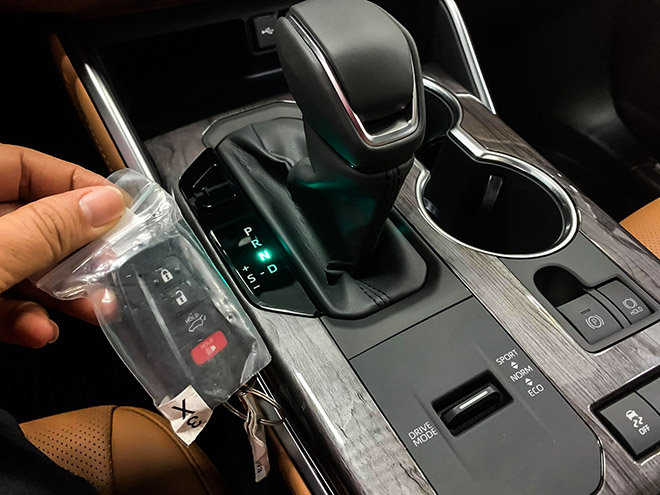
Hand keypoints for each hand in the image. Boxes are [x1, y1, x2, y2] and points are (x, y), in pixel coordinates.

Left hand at [0, 145, 125, 347]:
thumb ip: (47, 230)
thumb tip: (104, 205)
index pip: (25, 165)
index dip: (75, 183)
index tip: (118, 208)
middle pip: (30, 221)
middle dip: (75, 250)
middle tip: (110, 262)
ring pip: (19, 266)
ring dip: (58, 291)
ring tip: (91, 306)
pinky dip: (23, 318)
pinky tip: (39, 330)